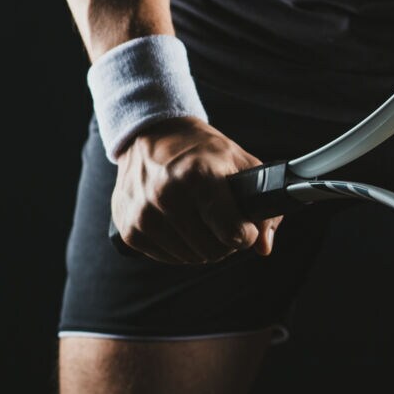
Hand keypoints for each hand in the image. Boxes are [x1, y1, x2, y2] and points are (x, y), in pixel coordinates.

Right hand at [110, 116, 282, 262]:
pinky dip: (179, 248)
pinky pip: (168, 258)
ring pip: (191, 259)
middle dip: (225, 242)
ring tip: (201, 220)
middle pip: (214, 251)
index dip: (246, 234)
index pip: (234, 233)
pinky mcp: (129, 229)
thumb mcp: (237, 162)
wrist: (152, 134)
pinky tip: (180, 224)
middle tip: (222, 222)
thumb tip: (264, 246)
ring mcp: (144, 215)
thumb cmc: (199, 149)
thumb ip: (261, 203)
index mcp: (199, 176)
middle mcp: (167, 196)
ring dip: (202, 247)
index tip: (244, 227)